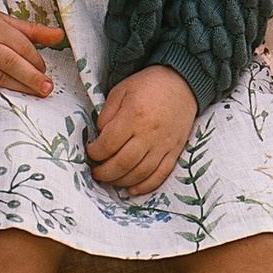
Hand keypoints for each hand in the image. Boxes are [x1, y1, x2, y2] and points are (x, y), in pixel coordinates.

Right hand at [0, 8, 65, 98]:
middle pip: (11, 64)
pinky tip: (7, 96)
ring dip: (19, 88)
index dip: (35, 60)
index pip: (21, 46)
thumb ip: (34, 31)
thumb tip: (61, 35)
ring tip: (35, 94)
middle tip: (47, 89)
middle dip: (32, 78)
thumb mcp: (6, 22)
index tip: (44, 70)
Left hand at [86, 64, 198, 195]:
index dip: (95, 153)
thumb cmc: (148, 85)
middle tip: (95, 172)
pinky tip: (133, 189)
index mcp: (134, 116)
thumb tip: (100, 136)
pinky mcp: (175, 151)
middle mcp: (149, 134)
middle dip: (104, 172)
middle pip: (123, 163)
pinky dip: (146, 186)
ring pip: (140, 173)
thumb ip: (107, 114)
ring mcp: (164, 145)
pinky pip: (161, 174)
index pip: (109, 144)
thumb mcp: (121, 90)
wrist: (182, 83)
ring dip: (121, 181)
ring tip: (110, 179)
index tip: (90, 152)